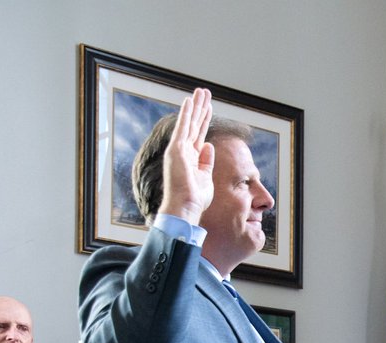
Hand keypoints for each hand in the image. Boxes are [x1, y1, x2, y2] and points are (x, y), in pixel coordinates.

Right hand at [158, 87, 214, 224]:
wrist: (186, 207)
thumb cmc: (195, 199)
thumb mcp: (206, 177)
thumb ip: (207, 161)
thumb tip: (208, 146)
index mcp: (191, 158)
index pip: (199, 134)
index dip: (204, 120)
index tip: (208, 107)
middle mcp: (184, 151)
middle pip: (194, 124)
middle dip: (200, 108)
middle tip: (204, 92)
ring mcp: (179, 149)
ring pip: (189, 122)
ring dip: (195, 106)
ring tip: (200, 91)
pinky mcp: (176, 150)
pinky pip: (182, 128)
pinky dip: (186, 114)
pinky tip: (189, 101)